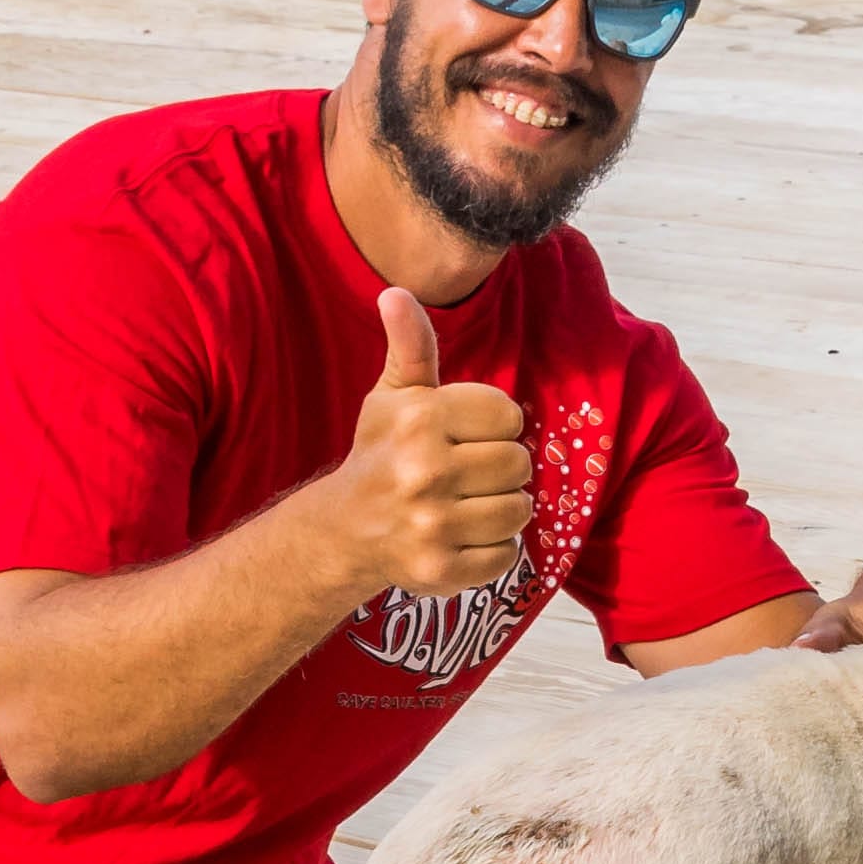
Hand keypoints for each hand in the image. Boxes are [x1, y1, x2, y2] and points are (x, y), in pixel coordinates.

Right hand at [321, 287, 530, 601]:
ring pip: (519, 509)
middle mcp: (424, 471)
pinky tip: (461, 536)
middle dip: (499, 468)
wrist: (344, 531)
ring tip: (467, 503)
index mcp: (419, 420)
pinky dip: (492, 548)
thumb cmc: (380, 454)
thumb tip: (397, 293)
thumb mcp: (393, 395)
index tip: (465, 435)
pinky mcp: (443, 570)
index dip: (493, 425)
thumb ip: (410, 345)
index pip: (508, 416)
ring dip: (501, 508)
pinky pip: (507, 553)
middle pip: (518, 463)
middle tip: (466, 473)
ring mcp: (434, 525)